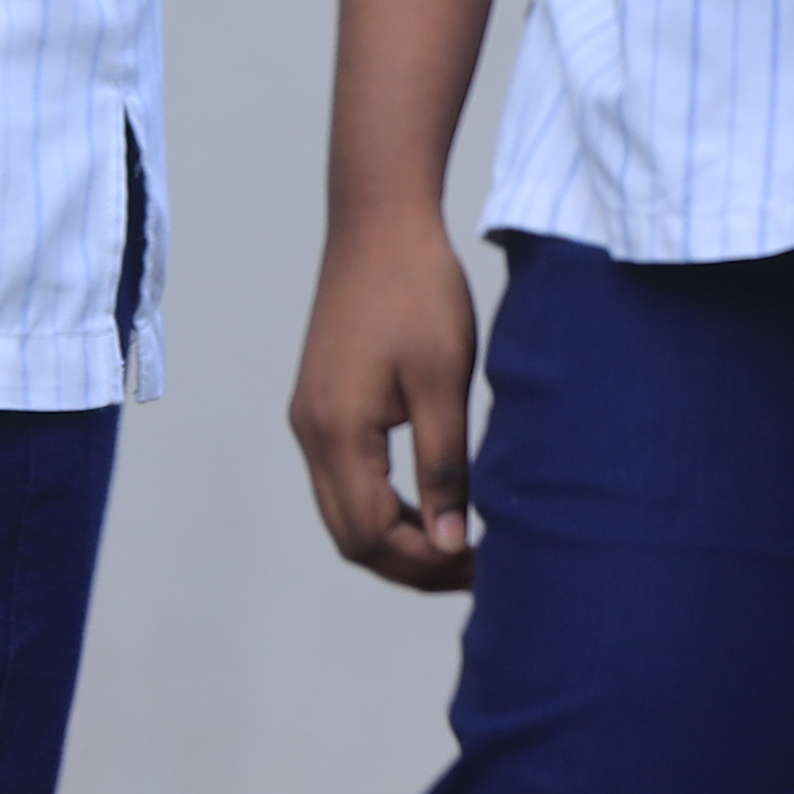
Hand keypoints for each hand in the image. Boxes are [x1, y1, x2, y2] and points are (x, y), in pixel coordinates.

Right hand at [288, 207, 482, 588]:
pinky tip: (432, 504)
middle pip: (351, 536)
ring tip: (460, 546)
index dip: (426, 563)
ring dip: (397, 539)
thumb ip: (444, 465)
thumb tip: (452, 542)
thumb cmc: (420, 292)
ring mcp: (310, 420)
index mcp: (337, 432)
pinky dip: (384, 507)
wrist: (379, 222)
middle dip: (411, 565)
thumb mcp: (444, 380)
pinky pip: (344, 480)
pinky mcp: (321, 404)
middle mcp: (311, 434)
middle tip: (477, 572)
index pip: (373, 534)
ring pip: (344, 512)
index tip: (484, 568)